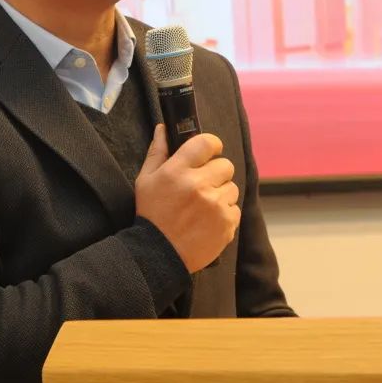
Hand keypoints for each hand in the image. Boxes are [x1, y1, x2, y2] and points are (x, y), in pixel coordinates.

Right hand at [134, 124, 240, 272]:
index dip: (211, 146)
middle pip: (225, 165)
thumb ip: (157, 152)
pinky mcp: (227, 223)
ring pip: (232, 188)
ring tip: (204, 207)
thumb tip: (163, 128)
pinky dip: (225, 214)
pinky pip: (235, 209)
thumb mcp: (146, 180)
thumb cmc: (152, 214)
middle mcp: (199, 185)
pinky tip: (209, 221)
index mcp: (178, 170)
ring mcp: (215, 205)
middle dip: (216, 173)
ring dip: (221, 195)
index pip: (208, 142)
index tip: (209, 153)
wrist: (159, 254)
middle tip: (203, 186)